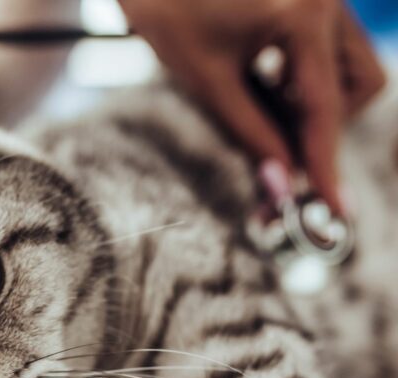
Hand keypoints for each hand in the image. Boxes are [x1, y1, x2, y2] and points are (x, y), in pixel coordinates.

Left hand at [119, 0, 385, 214]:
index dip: (324, 163)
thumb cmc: (166, 9)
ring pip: (351, 65)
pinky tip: (264, 77)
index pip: (325, 108)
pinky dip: (306, 75)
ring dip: (318, 99)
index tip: (334, 207)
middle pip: (360, 85)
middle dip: (325, 123)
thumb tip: (282, 183)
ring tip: (261, 101)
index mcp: (303, 12)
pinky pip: (331, 46)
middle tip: (278, 143)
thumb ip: (251, 133)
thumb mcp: (207, 80)